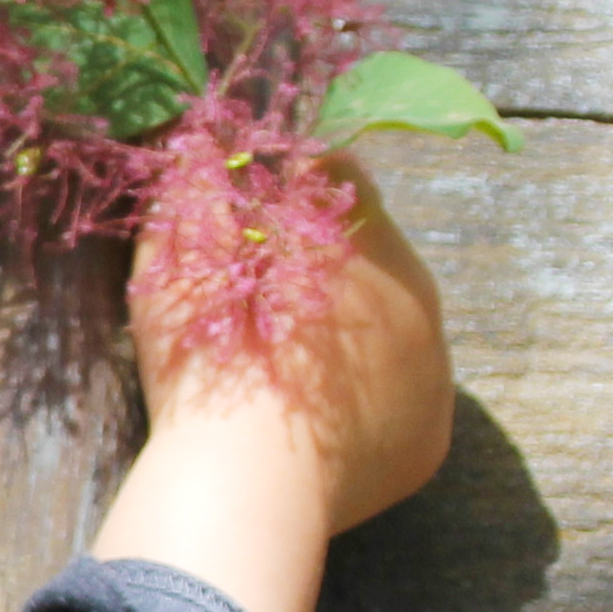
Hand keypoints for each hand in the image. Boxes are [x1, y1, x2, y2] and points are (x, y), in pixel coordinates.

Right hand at [93, 163, 453, 611]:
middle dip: (322, 269)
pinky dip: (359, 412)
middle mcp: (420, 294)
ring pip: (390, 334)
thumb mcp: (179, 246)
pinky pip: (395, 409)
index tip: (243, 215)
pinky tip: (307, 429)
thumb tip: (198, 133)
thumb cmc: (211, 349)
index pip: (338, 177)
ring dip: (345, 340)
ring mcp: (434, 371)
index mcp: (365, 232)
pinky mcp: (429, 441)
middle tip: (255, 305)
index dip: (286, 190)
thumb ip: (191, 178)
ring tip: (279, 373)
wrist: (245, 478)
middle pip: (372, 259)